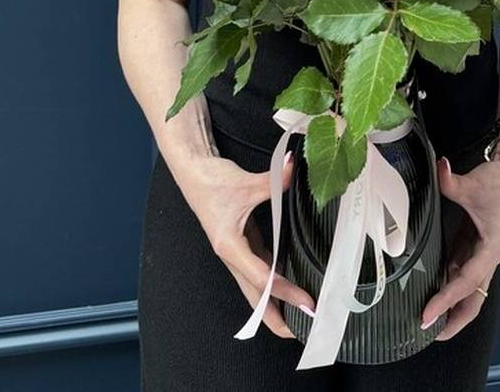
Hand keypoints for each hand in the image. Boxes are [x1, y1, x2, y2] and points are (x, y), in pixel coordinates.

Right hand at [176, 150, 314, 338]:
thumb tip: (292, 167)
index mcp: (229, 247)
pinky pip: (259, 267)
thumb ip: (273, 179)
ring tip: (298, 315)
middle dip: (275, 317)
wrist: (193, 170)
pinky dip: (273, 278)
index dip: (285, 292)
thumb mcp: (245, 182)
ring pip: (256, 285)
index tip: (306, 303)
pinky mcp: (240, 242)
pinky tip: (290, 281)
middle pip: (254, 296)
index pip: (262, 277)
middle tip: (300, 332)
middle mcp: (232, 255)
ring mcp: (236, 251)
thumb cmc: (212, 181)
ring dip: (275, 301)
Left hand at [421, 145, 499, 340]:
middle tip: (428, 332)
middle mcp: (489, 256)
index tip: (427, 315)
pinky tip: (431, 289)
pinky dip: (448, 284)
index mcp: (493, 247)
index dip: (445, 300)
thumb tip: (438, 170)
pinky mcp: (475, 245)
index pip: (466, 282)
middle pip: (473, 298)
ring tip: (428, 318)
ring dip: (451, 305)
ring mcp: (482, 252)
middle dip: (453, 319)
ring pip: (468, 288)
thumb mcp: (474, 182)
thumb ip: (451, 181)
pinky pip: (461, 271)